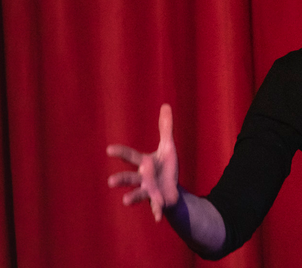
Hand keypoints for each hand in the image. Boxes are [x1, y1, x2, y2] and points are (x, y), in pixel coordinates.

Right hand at [107, 103, 179, 221]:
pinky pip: (157, 207)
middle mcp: (143, 178)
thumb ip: (165, 128)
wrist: (172, 191)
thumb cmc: (166, 168)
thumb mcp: (168, 146)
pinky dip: (156, 211)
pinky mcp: (158, 202)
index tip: (109, 149)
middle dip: (121, 179)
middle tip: (111, 182)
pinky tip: (157, 218)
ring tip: (125, 201)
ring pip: (138, 194)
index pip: (130, 156)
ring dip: (132, 197)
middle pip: (129, 177)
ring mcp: (149, 191)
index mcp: (144, 163)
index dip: (120, 152)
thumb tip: (166, 105)